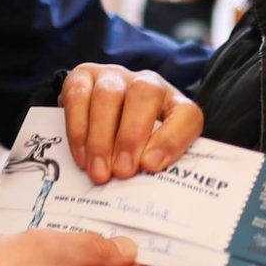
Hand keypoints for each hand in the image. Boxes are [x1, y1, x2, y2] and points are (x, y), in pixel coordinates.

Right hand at [61, 63, 203, 183]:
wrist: (95, 114)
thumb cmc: (130, 144)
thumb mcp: (147, 153)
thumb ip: (151, 166)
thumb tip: (145, 190)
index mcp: (173, 103)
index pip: (187, 114)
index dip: (172, 139)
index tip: (151, 166)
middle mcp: (146, 83)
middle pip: (145, 94)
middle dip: (131, 136)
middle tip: (122, 172)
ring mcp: (114, 76)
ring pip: (109, 95)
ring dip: (102, 138)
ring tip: (99, 171)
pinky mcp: (83, 76)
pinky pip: (78, 95)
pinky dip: (78, 129)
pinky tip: (82, 156)